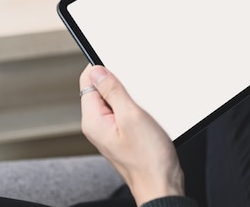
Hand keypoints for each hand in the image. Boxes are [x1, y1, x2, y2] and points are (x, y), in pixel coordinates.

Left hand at [80, 65, 183, 205]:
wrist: (162, 183)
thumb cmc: (149, 158)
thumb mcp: (132, 116)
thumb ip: (112, 91)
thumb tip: (97, 71)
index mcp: (93, 120)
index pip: (87, 81)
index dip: (103, 68)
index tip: (121, 64)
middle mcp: (98, 125)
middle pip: (102, 90)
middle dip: (121, 84)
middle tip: (139, 92)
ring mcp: (111, 131)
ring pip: (117, 101)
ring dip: (132, 98)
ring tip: (146, 110)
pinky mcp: (124, 135)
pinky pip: (126, 113)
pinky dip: (138, 109)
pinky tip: (150, 117)